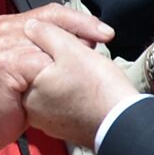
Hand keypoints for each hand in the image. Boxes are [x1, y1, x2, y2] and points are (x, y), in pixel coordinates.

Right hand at [0, 4, 112, 154]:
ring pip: (50, 39)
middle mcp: (4, 29)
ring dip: (73, 51)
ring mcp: (2, 45)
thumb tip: (84, 39)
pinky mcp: (5, 64)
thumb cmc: (7, 100)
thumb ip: (45, 48)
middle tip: (105, 39)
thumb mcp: (27, 66)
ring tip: (91, 61)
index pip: (51, 12)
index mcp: (9, 25)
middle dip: (83, 28)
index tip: (104, 31)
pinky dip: (57, 70)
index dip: (81, 20)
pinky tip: (72, 78)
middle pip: (53, 19)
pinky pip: (41, 62)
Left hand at [23, 20, 137, 148]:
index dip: (55, 43)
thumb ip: (48, 34)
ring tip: (89, 75)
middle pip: (40, 70)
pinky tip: (89, 91)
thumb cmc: (100, 89)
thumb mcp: (72, 50)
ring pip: (52, 86)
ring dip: (67, 77)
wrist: (123, 123)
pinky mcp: (62, 127)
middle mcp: (32, 107)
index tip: (74, 46)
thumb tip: (31, 27)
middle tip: (84, 59)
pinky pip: (62, 102)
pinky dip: (73, 94)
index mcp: (29, 87)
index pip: (32, 53)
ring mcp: (47, 120)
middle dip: (60, 60)